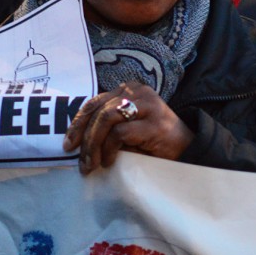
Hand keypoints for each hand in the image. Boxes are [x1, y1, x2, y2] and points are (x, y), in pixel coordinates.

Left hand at [62, 81, 193, 174]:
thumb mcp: (126, 129)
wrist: (188, 150)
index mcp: (127, 90)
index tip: (68, 144)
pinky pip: (120, 133)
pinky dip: (110, 149)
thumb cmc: (152, 142)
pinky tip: (110, 162)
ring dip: (94, 145)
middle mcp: (136, 91)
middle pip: (98, 110)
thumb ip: (106, 127)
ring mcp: (147, 104)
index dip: (78, 123)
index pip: (94, 102)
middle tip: (80, 162)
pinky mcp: (154, 122)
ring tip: (92, 164)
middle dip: (84, 138)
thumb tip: (75, 141)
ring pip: (106, 119)